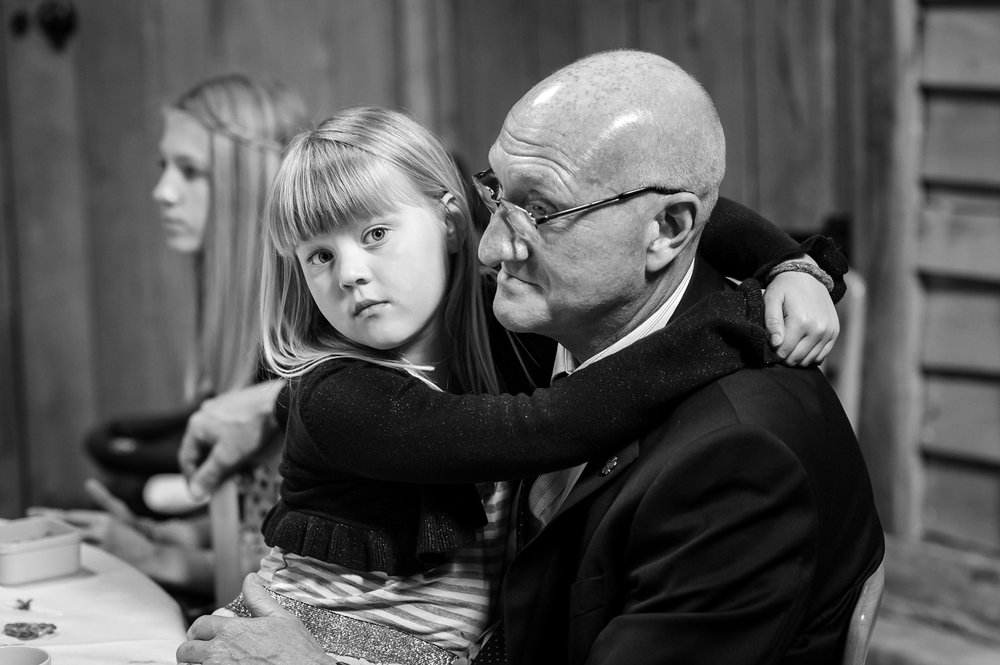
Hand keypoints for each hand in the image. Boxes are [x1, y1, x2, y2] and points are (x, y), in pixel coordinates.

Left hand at [27, 501, 156, 566]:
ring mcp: (102, 544)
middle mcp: (101, 528)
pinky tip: (56, 554)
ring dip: (55, 540)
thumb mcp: (120, 512)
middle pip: (67, 526)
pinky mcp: (103, 557)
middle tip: (29, 523)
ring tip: (38, 540)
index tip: (33, 512)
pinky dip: (67, 554)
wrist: (151, 554)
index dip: (50, 514)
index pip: (70, 515)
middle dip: (48, 525)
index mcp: (103, 517)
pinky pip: (80, 556)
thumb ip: (103, 498)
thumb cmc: (133, 533)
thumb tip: (89, 483)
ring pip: (71, 541)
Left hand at [176, 573, 326, 664]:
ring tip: (206, 664)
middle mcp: (219, 652)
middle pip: (187, 650)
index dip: (200, 629)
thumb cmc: (297, 652)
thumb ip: (259, 598)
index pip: (200, 625)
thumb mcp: (281, 618)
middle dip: (192, 650)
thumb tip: (250, 579)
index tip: (203, 635)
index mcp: (232, 631)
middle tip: (201, 653)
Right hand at [179, 380, 284, 499]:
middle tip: (233, 485)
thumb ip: (209, 476)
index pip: (187, 458)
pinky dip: (242, 451)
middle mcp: (207, 415)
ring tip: (249, 476)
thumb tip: (195, 493)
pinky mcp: (241, 409)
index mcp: (197, 425)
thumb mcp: (227, 458)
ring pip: (223, 446)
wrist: (280, 404)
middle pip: (207, 453)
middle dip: (221, 473)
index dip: (193, 479)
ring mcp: (224, 410)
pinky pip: (235, 436)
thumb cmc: (251, 429)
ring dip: (234, 465)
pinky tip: (255, 461)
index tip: (202, 494)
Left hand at [763, 270, 838, 365]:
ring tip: (789, 343)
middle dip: (784, 356)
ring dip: (797, 357)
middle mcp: (818, 329)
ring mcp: (829, 332)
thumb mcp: (772, 299)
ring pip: (809, 360)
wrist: (808, 276)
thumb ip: (771, 322)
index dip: (774, 352)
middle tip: (778, 345)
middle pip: (796, 358)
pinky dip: (810, 355)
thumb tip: (775, 343)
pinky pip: (822, 356)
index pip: (784, 351)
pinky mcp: (834, 332)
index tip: (770, 345)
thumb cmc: (785, 288)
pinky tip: (801, 345)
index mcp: (801, 321)